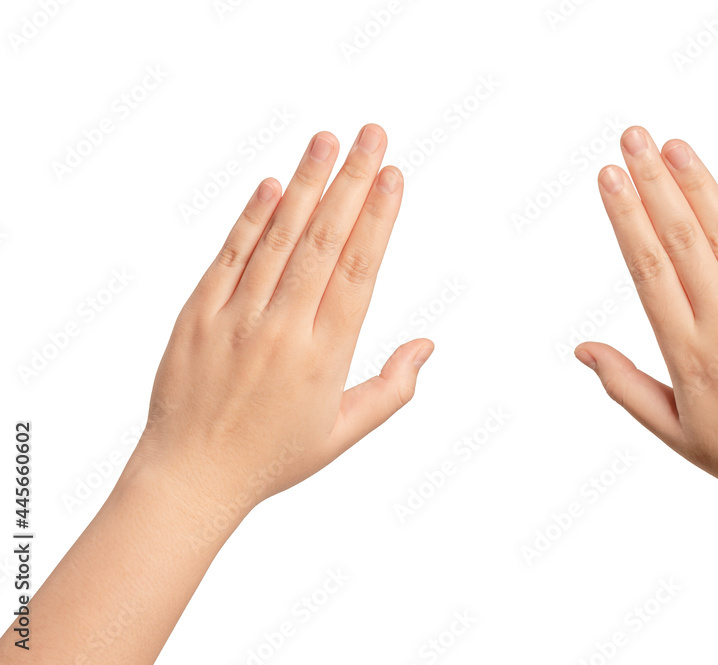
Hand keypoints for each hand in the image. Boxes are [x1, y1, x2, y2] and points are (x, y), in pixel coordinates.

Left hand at [137, 126, 432, 510]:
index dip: (377, 218)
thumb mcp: (344, 432)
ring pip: (279, 239)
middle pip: (324, 241)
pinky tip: (273, 185)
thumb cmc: (274, 457)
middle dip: (351, 181)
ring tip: (326, 140)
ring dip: (305, 184)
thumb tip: (428, 345)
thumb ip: (393, 388)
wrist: (190, 477)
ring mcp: (236, 318)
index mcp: (324, 356)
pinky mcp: (197, 315)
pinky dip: (252, 219)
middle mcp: (282, 329)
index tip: (392, 175)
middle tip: (372, 134)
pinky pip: (230, 257)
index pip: (358, 271)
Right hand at [576, 127, 717, 518]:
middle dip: (654, 184)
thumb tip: (581, 348)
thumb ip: (624, 384)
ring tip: (674, 146)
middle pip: (684, 240)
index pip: (650, 269)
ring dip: (699, 187)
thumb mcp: (672, 430)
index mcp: (688, 355)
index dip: (628, 217)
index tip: (610, 176)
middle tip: (632, 138)